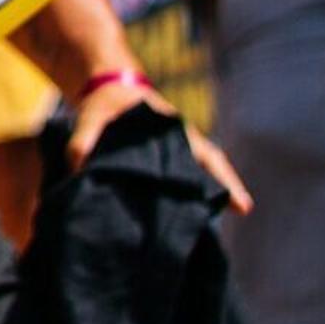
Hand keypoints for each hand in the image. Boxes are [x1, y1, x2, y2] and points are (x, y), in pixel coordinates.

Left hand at [66, 80, 252, 212]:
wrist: (102, 89)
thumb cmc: (104, 102)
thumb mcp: (93, 114)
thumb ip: (84, 137)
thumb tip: (79, 167)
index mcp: (172, 130)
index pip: (207, 156)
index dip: (226, 180)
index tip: (244, 206)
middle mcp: (179, 145)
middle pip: (208, 172)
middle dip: (223, 195)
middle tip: (237, 221)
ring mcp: (172, 155)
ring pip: (195, 180)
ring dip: (202, 202)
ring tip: (204, 234)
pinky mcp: (159, 166)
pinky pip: (176, 184)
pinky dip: (181, 201)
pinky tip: (180, 225)